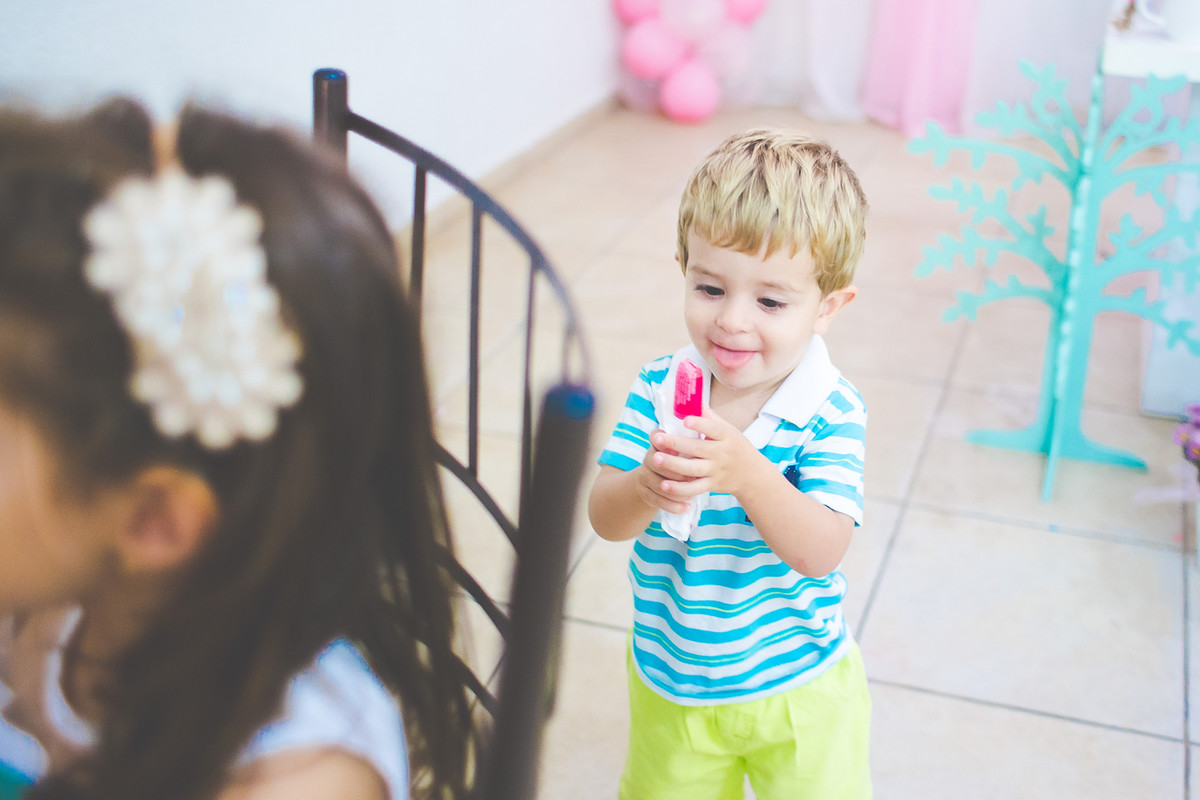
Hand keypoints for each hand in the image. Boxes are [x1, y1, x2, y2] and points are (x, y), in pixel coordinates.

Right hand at [633, 432, 695, 514]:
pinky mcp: (644, 492)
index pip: (657, 436)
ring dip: (676, 490)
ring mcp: (645, 475)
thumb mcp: (683, 442)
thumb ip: (693, 430)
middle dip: (675, 469)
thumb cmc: (678, 456)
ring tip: (692, 495)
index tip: (680, 447)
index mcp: (659, 442)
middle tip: (692, 476)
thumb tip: (705, 412)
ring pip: (658, 484)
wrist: (653, 477)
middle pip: (657, 461)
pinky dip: (672, 505)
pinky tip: (686, 508)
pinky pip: (656, 500)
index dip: (665, 441)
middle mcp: (649, 457)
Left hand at [646, 409, 764, 501]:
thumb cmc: (735, 447)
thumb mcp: (729, 430)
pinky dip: (679, 489)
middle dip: (676, 443)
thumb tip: (693, 398)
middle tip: (657, 438)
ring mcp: (716, 470)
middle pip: (697, 448)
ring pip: (693, 469)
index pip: (714, 428)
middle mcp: (721, 453)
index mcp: (726, 436)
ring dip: (673, 465)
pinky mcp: (711, 485)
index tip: (685, 419)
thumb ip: (710, 417)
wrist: (752, 475)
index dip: (700, 424)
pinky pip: (694, 488)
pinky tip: (664, 486)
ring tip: (655, 459)